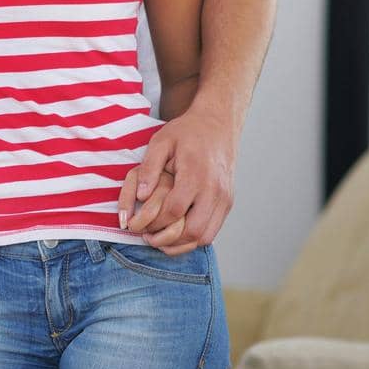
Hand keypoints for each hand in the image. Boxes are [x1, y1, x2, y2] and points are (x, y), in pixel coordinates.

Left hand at [129, 105, 236, 251]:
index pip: (174, 211)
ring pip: (206, 236)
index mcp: (195, 174)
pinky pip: (214, 230)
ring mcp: (224, 198)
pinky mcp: (228, 202)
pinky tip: (178, 232)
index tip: (139, 226)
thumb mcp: (161, 142)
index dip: (155, 223)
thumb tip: (140, 197)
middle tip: (149, 239)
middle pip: (193, 230)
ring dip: (183, 244)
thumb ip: (149, 169)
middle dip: (168, 240)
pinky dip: (196, 237)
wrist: (217, 124)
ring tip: (161, 241)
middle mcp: (214, 190)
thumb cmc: (186, 132)